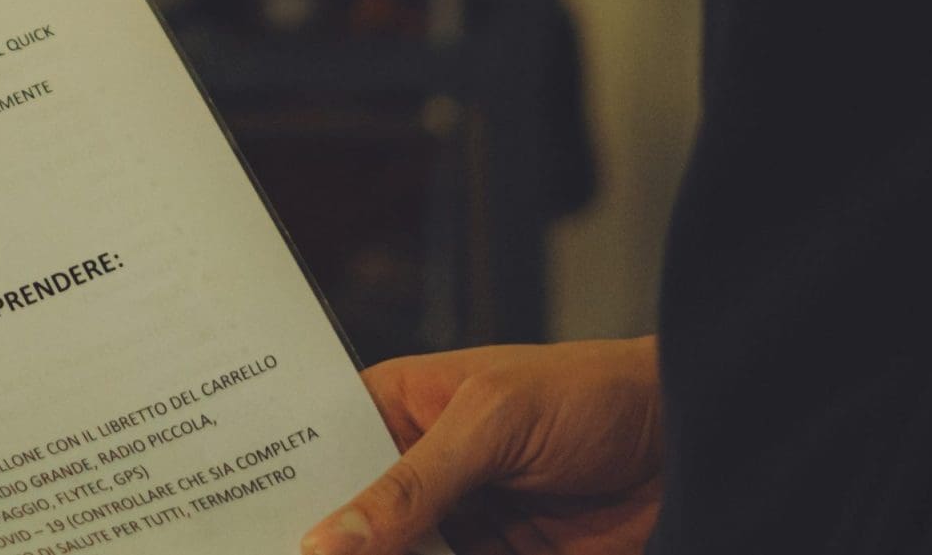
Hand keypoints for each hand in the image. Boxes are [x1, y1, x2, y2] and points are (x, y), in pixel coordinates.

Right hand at [301, 337, 662, 554]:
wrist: (689, 446)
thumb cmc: (588, 393)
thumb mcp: (489, 423)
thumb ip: (410, 486)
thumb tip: (325, 539)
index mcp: (400, 405)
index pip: (322, 450)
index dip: (283, 485)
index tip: (242, 520)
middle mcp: (419, 469)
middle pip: (351, 525)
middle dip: (327, 546)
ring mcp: (457, 525)